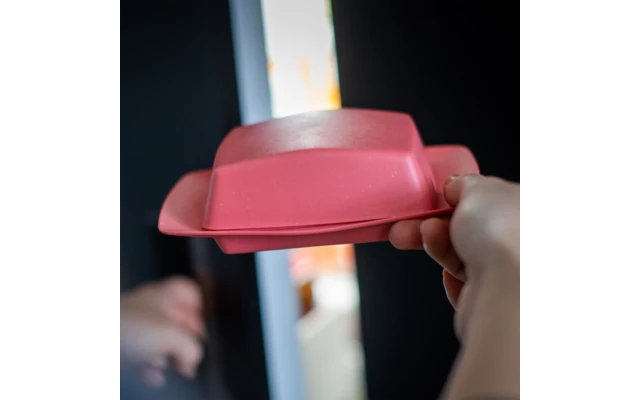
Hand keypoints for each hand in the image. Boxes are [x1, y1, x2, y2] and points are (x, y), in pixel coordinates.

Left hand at [121, 276, 205, 387]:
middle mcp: (149, 305)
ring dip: (169, 354)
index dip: (201, 311)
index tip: (204, 329)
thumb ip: (192, 347)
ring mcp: (134, 324)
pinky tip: (154, 374)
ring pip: (161, 338)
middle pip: (178, 319)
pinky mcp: (121, 343)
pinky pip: (143, 354)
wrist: (89, 342)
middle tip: (190, 353)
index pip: (190, 291)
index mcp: (163, 294)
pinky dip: (151, 365)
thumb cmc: (124, 328)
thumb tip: (193, 358)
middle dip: (186, 339)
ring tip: (174, 366)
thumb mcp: (173, 336)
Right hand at [389, 174, 518, 340]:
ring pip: (467, 258)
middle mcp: (527, 243)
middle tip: (407, 224)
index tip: (434, 199)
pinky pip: (467, 289)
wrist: (510, 293)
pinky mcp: (499, 305)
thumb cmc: (505, 235)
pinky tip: (451, 277)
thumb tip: (455, 187)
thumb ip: (464, 184)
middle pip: (473, 230)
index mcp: (531, 209)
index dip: (459, 198)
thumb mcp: (477, 189)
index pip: (491, 200)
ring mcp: (515, 275)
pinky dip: (453, 282)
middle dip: (436, 225)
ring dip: (440, 248)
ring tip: (427, 239)